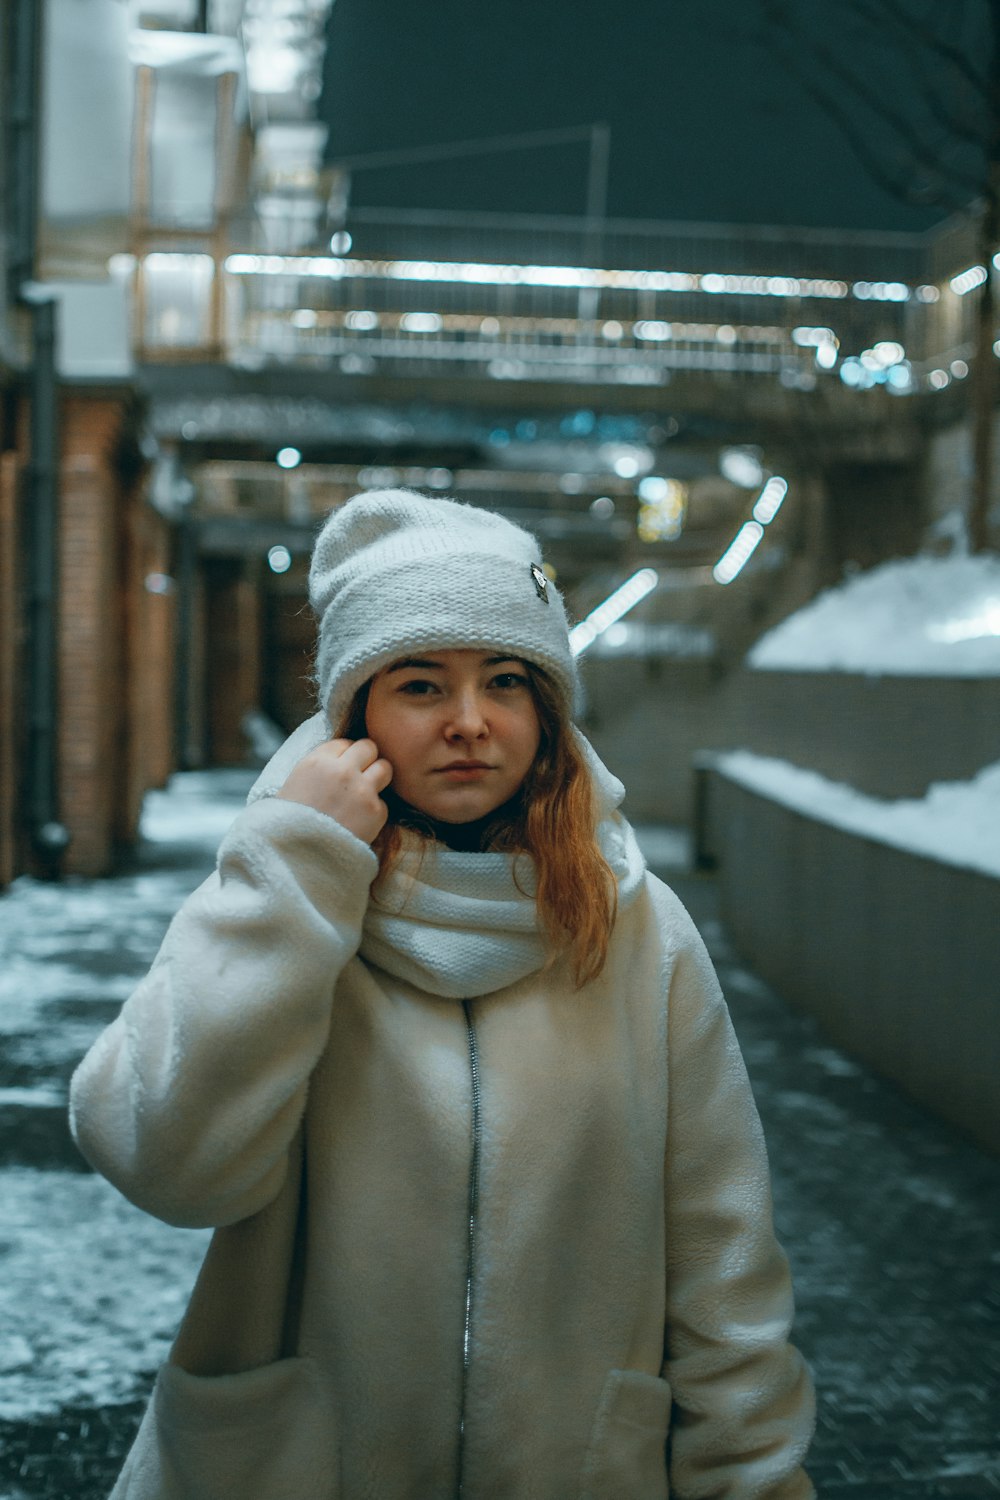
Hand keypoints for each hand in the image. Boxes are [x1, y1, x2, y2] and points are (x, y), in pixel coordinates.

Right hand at [276, 738, 392, 843]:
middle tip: (359, 776)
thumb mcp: (294, 785)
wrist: (296, 859)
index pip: (344, 743)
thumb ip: (319, 769)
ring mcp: (362, 790)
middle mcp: (342, 771)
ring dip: (377, 778)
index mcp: (317, 762)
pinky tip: (358, 823)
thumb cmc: (288, 825)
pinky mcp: (376, 812)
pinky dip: (374, 812)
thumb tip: (339, 759)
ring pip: (385, 768)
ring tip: (364, 794)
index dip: (344, 756)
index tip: (341, 768)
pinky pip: (383, 803)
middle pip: (369, 747)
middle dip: (366, 760)